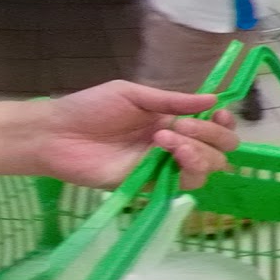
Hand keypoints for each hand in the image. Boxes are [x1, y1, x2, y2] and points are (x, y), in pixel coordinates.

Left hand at [16, 80, 236, 188]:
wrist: (56, 133)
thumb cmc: (90, 108)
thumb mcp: (133, 94)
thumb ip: (172, 100)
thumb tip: (214, 100)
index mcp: (171, 120)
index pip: (213, 128)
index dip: (223, 123)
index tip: (218, 113)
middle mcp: (173, 145)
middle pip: (218, 151)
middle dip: (212, 137)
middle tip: (183, 126)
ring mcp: (162, 167)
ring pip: (205, 169)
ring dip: (199, 152)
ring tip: (170, 139)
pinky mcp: (148, 185)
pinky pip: (181, 182)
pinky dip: (183, 164)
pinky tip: (165, 149)